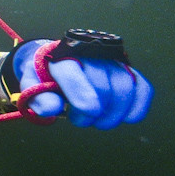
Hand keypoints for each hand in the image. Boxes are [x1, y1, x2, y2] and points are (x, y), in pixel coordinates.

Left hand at [13, 40, 152, 128]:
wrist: (58, 59)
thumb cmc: (44, 75)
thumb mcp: (31, 84)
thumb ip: (37, 97)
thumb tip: (52, 109)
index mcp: (61, 56)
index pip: (73, 73)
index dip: (81, 96)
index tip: (84, 113)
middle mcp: (90, 54)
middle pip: (101, 87)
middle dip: (92, 114)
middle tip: (79, 121)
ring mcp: (112, 60)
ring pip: (124, 90)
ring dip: (113, 115)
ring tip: (98, 121)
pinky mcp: (129, 70)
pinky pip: (142, 89)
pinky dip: (136, 108)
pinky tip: (124, 117)